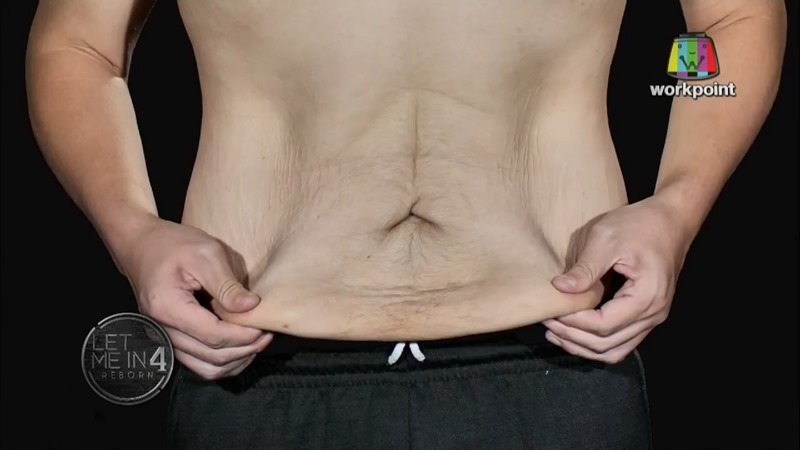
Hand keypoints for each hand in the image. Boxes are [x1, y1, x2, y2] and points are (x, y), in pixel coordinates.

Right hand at [117, 216, 272, 379]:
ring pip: (206, 367)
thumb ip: (227, 284)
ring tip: (257, 341)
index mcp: (168, 307)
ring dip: (236, 360)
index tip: (265, 326)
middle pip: (212, 357)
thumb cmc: (173, 245)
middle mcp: (162, 329)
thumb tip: (250, 306)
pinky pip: (199, 362)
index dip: (244, 336)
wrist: (142, 245)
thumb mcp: (206, 253)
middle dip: (245, 349)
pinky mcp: (171, 338)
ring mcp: (165, 337)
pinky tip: (240, 346)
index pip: (214, 336)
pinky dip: (223, 360)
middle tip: (268, 334)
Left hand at [545, 196, 691, 363]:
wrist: (670, 219)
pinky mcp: (646, 314)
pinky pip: (620, 341)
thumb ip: (584, 268)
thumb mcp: (606, 239)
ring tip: (555, 333)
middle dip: (572, 337)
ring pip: (614, 350)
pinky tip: (574, 332)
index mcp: (646, 297)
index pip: (603, 325)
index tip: (550, 312)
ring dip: (583, 346)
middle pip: (607, 344)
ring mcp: (652, 317)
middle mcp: (654, 314)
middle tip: (546, 323)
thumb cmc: (640, 225)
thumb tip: (559, 289)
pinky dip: (596, 342)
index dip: (573, 323)